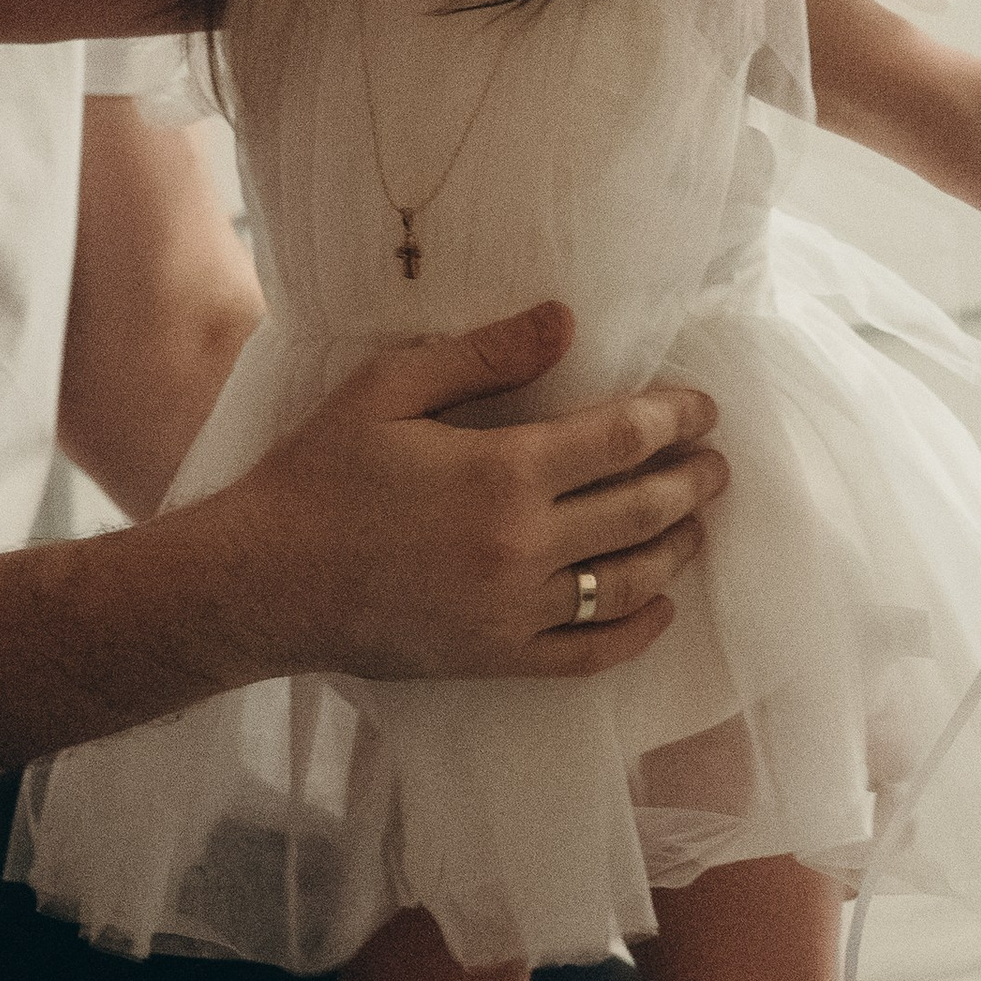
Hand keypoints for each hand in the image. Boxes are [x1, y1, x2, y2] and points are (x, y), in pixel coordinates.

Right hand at [210, 301, 725, 682]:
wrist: (262, 581)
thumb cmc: (317, 476)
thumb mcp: (387, 389)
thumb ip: (482, 354)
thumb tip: (565, 321)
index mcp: (503, 472)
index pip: (624, 439)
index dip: (676, 418)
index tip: (702, 407)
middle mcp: (523, 547)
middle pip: (644, 511)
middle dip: (694, 482)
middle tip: (718, 464)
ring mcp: (515, 611)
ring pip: (631, 584)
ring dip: (678, 548)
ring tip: (695, 524)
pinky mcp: (497, 659)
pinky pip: (592, 654)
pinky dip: (639, 631)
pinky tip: (659, 607)